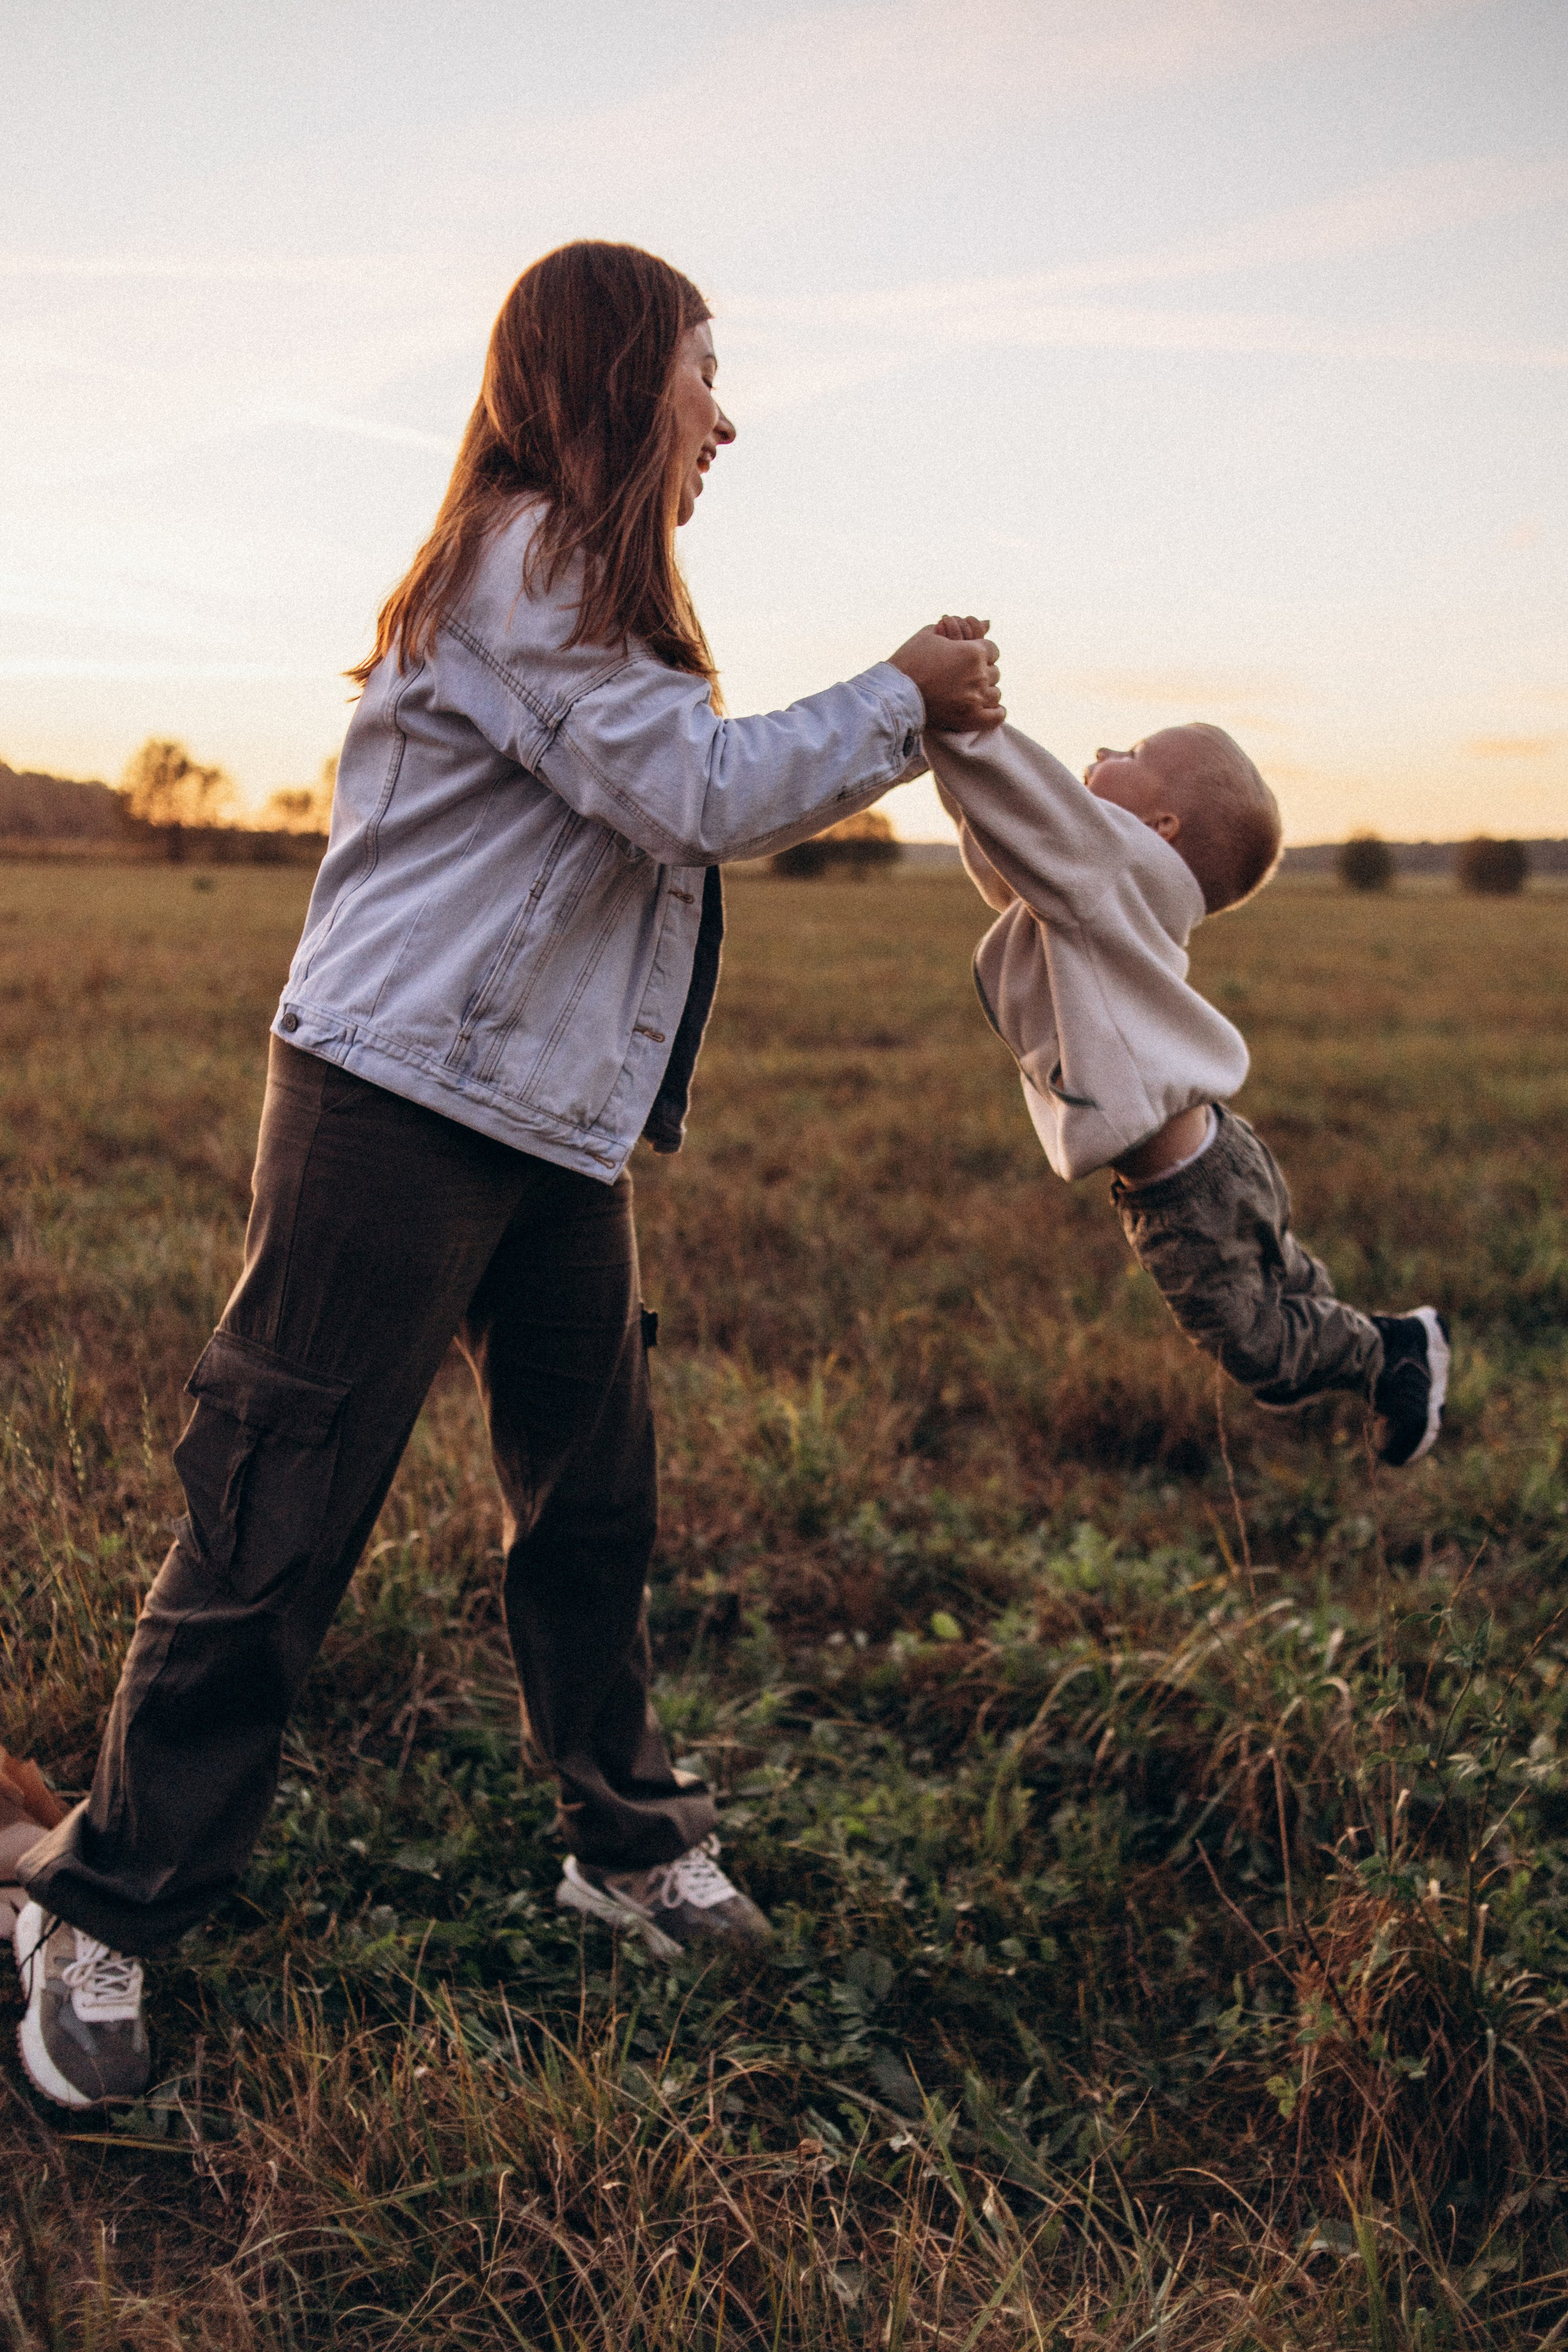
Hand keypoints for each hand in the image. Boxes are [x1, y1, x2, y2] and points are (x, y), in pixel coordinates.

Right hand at [887, 618, 1003, 731]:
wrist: (894, 692)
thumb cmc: (910, 659)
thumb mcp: (932, 635)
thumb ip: (962, 627)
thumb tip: (989, 622)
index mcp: (973, 652)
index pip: (993, 650)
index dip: (981, 652)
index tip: (968, 658)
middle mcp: (979, 675)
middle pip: (994, 672)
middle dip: (982, 672)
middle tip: (963, 676)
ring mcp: (975, 699)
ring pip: (995, 694)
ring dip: (985, 692)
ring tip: (969, 692)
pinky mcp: (969, 719)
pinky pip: (996, 717)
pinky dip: (995, 713)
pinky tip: (984, 708)